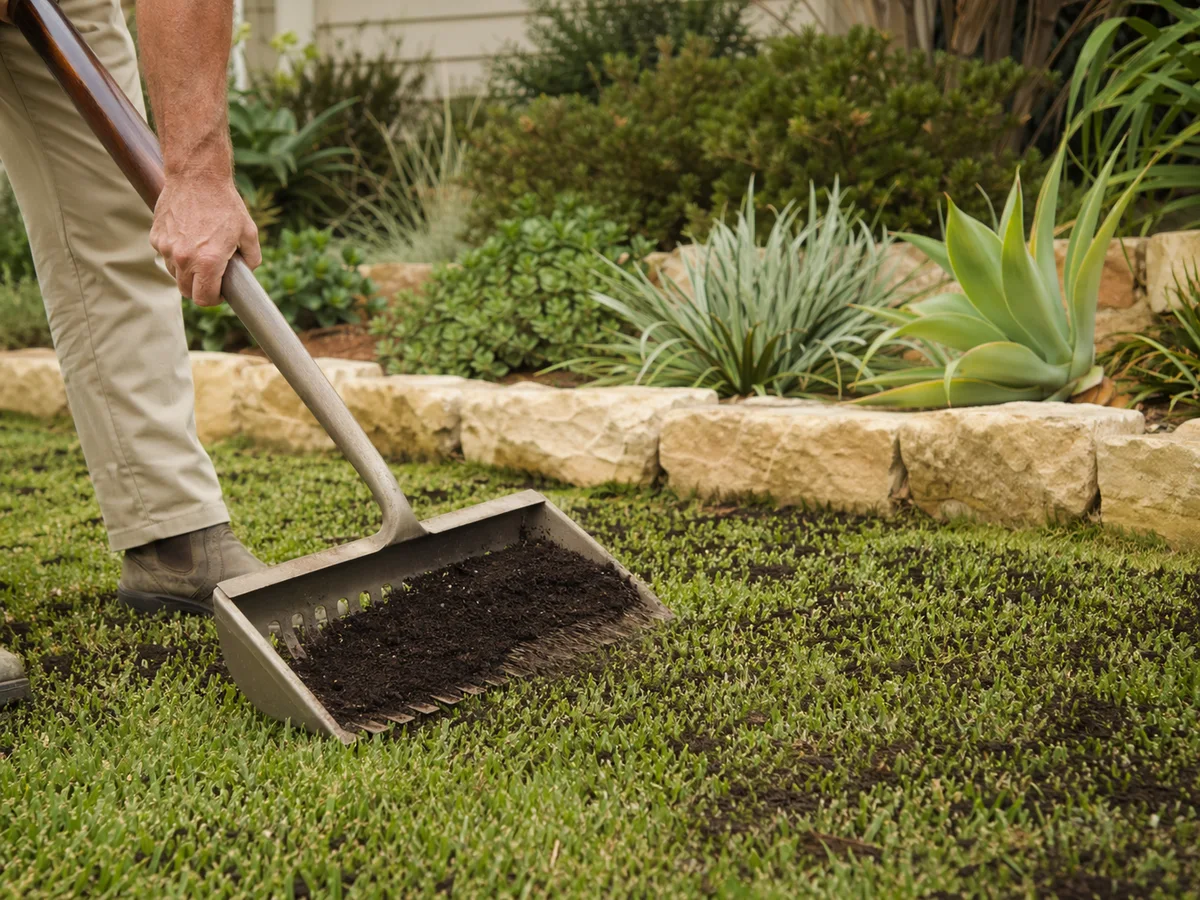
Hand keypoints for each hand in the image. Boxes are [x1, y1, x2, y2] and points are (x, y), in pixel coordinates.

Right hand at [150, 174, 261, 306]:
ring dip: (187, 272)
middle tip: (212, 278)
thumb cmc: (226, 204)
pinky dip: (175, 254)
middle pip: (187, 292)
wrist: (197, 176)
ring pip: (175, 274)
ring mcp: (166, 248)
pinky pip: (165, 255)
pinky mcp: (156, 236)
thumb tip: (247, 274)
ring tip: (200, 254)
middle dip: (200, 289)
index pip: (204, 299)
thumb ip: (252, 259)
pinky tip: (188, 238)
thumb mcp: (249, 233)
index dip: (214, 299)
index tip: (220, 292)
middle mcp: (184, 258)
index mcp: (209, 261)